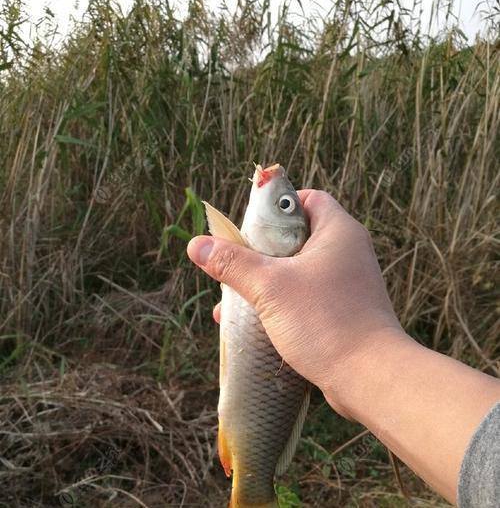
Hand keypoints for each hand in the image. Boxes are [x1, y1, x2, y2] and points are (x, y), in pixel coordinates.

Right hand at [187, 190, 404, 416]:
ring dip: (266, 281)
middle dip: (261, 251)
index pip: (308, 200)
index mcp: (338, 232)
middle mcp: (347, 252)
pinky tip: (253, 324)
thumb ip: (233, 263)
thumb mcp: (270, 287)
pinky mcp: (343, 310)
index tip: (251, 225)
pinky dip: (281, 303)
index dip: (278, 207)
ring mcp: (347, 282)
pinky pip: (306, 295)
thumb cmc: (324, 320)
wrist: (370, 377)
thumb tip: (196, 243)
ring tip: (234, 300)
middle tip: (237, 264)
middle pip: (297, 236)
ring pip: (298, 270)